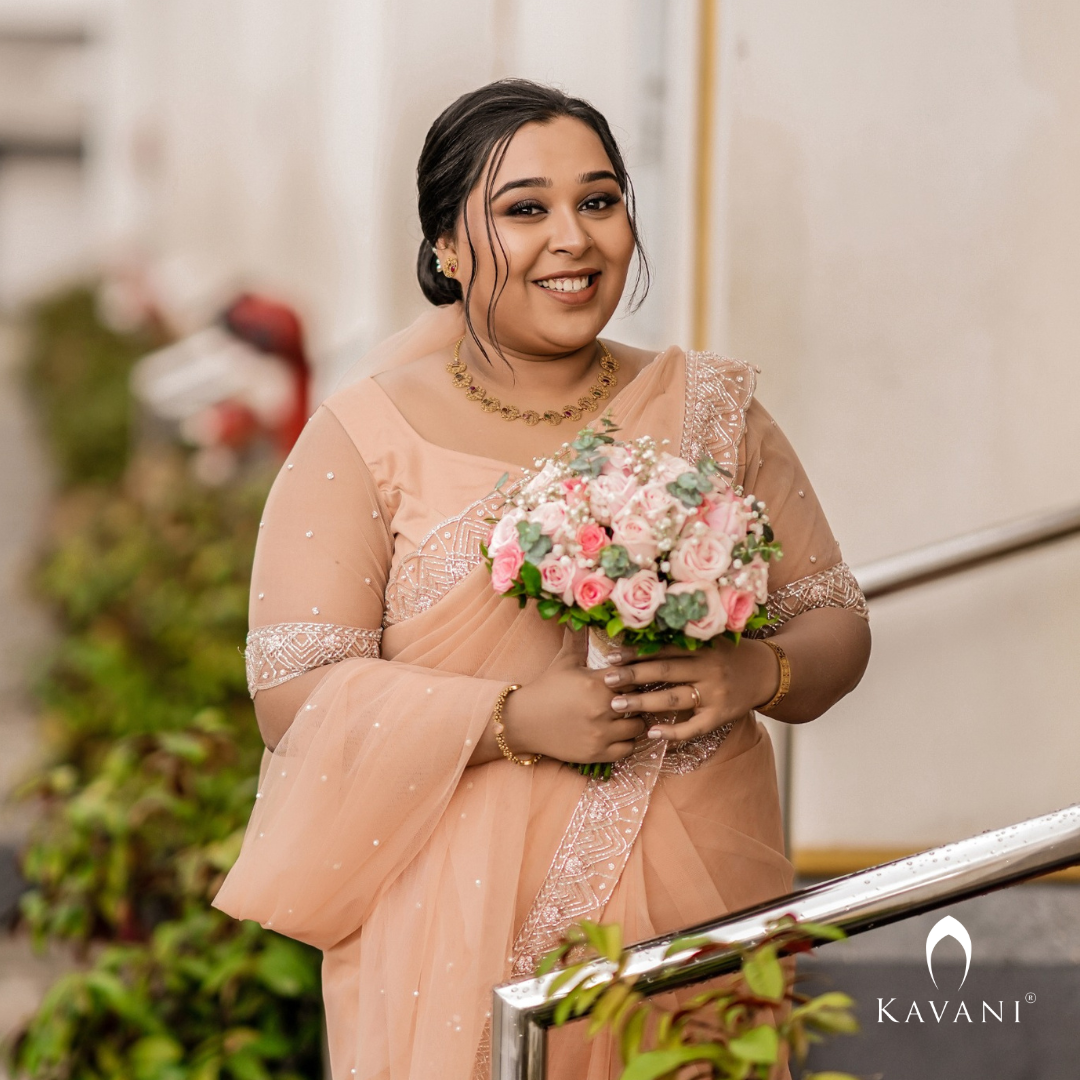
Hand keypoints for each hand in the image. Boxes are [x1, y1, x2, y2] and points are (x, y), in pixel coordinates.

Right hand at [501, 647, 647, 763]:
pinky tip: (622, 732)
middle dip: (639, 697)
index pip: (634, 676)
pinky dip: (628, 740)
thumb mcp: (564, 661)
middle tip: (638, 695)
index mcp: (596, 682)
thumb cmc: (547, 688)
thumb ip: (578, 638)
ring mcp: (600, 733)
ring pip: (638, 726)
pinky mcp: (597, 752)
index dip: (637, 676)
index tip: (635, 677)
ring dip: (636, 719)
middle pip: (640, 701)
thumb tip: (578, 613)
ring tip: (631, 714)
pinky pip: (628, 748)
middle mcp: (601, 708)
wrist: (523, 721)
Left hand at [601, 638, 779, 742]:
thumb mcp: (709, 640)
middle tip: (607, 681)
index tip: (612, 657)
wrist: (766, 672)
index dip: (637, 653)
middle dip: (633, 677)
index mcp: (703, 647)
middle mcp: (709, 669)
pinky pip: (694, 727)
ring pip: (674, 699)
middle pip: (665, 672)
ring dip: (644, 703)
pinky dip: (674, 732)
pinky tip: (652, 732)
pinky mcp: (721, 716)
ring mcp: (715, 694)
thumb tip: (639, 637)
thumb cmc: (728, 654)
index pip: (664, 649)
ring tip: (618, 705)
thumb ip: (681, 640)